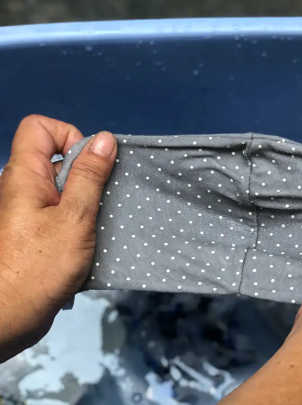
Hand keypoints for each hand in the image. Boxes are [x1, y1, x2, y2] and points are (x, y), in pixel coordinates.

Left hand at [0, 115, 116, 361]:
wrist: (7, 318)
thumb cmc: (40, 266)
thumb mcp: (74, 217)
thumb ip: (89, 176)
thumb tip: (104, 138)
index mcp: (24, 175)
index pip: (40, 128)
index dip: (68, 136)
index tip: (88, 166)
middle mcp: (21, 187)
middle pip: (54, 157)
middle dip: (85, 171)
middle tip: (100, 200)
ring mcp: (25, 211)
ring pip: (60, 187)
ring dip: (84, 198)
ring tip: (97, 223)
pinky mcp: (32, 233)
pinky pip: (58, 211)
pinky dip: (77, 218)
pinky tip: (88, 241)